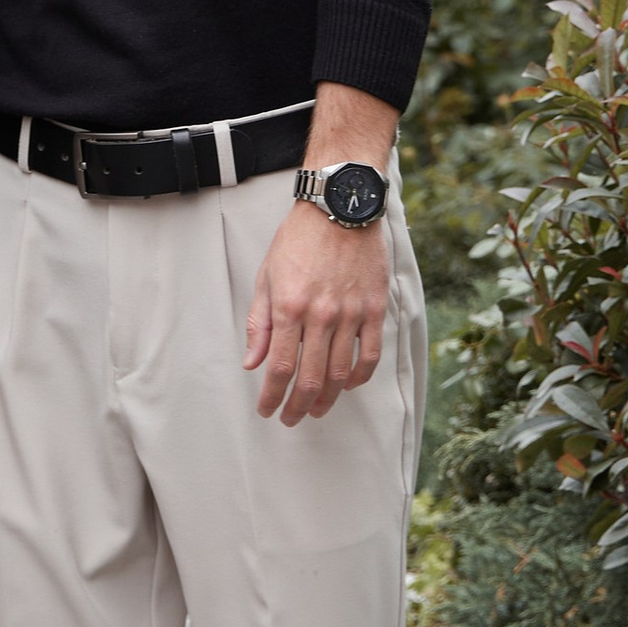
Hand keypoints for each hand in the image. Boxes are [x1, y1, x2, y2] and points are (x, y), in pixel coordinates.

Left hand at [245, 201, 386, 426]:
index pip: (280, 367)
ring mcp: (351, 313)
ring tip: (317, 409)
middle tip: (291, 419)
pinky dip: (360, 376)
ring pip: (342, 372)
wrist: (339, 207)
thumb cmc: (299, 239)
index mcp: (289, 307)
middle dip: (298, 406)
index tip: (268, 411)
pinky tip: (350, 385)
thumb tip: (252, 362)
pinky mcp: (375, 308)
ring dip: (328, 398)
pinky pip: (370, 354)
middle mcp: (321, 315)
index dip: (273, 397)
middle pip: (311, 378)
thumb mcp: (266, 277)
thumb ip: (259, 323)